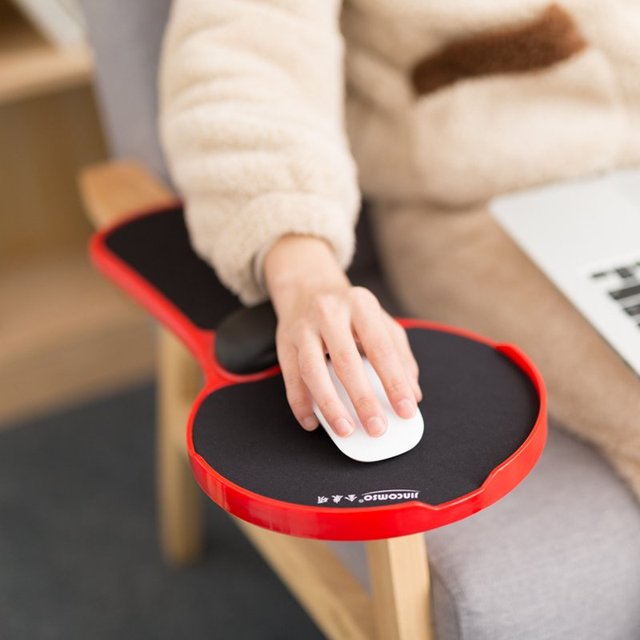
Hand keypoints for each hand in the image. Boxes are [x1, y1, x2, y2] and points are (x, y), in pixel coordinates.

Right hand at [264, 235, 421, 437]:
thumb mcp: (380, 321)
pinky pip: (291, 378)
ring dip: (329, 405)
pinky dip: (301, 404)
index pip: (381, 348)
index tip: (406, 410)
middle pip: (346, 361)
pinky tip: (312, 423)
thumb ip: (400, 355)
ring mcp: (303, 327)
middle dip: (363, 399)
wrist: (307, 287)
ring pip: (313, 371)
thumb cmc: (350, 312)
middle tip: (377, 428)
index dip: (395, 382)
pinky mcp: (284, 343)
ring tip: (345, 430)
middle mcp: (329, 312)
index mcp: (361, 305)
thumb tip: (413, 393)